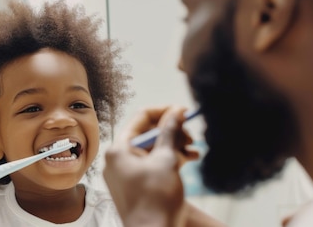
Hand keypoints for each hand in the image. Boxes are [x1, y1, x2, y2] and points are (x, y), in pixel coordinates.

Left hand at [103, 106, 198, 226]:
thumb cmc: (155, 200)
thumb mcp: (166, 160)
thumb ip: (170, 132)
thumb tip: (175, 112)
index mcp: (119, 149)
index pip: (141, 118)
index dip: (165, 112)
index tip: (184, 112)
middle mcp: (118, 159)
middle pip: (148, 134)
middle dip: (172, 133)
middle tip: (191, 136)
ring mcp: (125, 173)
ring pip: (152, 150)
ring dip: (174, 147)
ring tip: (194, 150)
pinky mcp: (135, 185)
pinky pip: (152, 165)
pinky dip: (169, 161)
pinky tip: (189, 159)